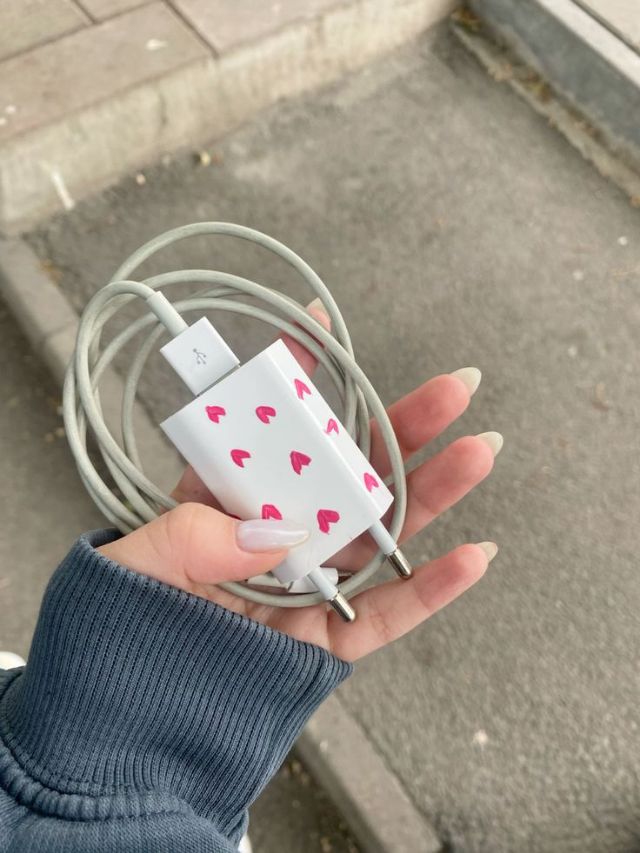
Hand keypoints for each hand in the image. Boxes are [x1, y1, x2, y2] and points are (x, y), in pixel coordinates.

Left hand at [98, 304, 500, 661]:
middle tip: (454, 388)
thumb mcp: (136, 568)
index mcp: (226, 504)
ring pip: (383, 536)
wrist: (126, 720)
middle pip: (350, 475)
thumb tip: (278, 529)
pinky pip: (386, 617)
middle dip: (401, 429)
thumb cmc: (120, 632)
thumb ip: (194, 537)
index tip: (317, 326)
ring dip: (435, 494)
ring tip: (479, 450)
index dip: (292, 380)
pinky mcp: (327, 643)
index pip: (268, 434)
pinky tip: (475, 555)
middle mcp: (278, 536)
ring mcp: (309, 588)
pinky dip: (431, 591)